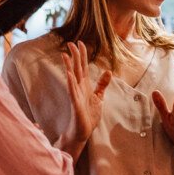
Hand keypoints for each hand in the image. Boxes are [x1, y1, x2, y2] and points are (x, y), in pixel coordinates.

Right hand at [59, 41, 110, 157]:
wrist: (83, 131)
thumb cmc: (89, 115)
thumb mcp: (99, 97)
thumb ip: (102, 84)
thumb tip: (108, 71)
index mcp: (85, 85)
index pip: (82, 67)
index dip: (82, 55)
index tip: (80, 43)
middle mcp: (79, 88)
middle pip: (76, 68)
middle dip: (74, 55)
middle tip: (70, 42)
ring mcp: (76, 95)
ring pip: (72, 77)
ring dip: (69, 66)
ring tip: (65, 54)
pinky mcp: (76, 104)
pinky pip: (72, 92)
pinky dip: (71, 82)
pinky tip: (69, 74)